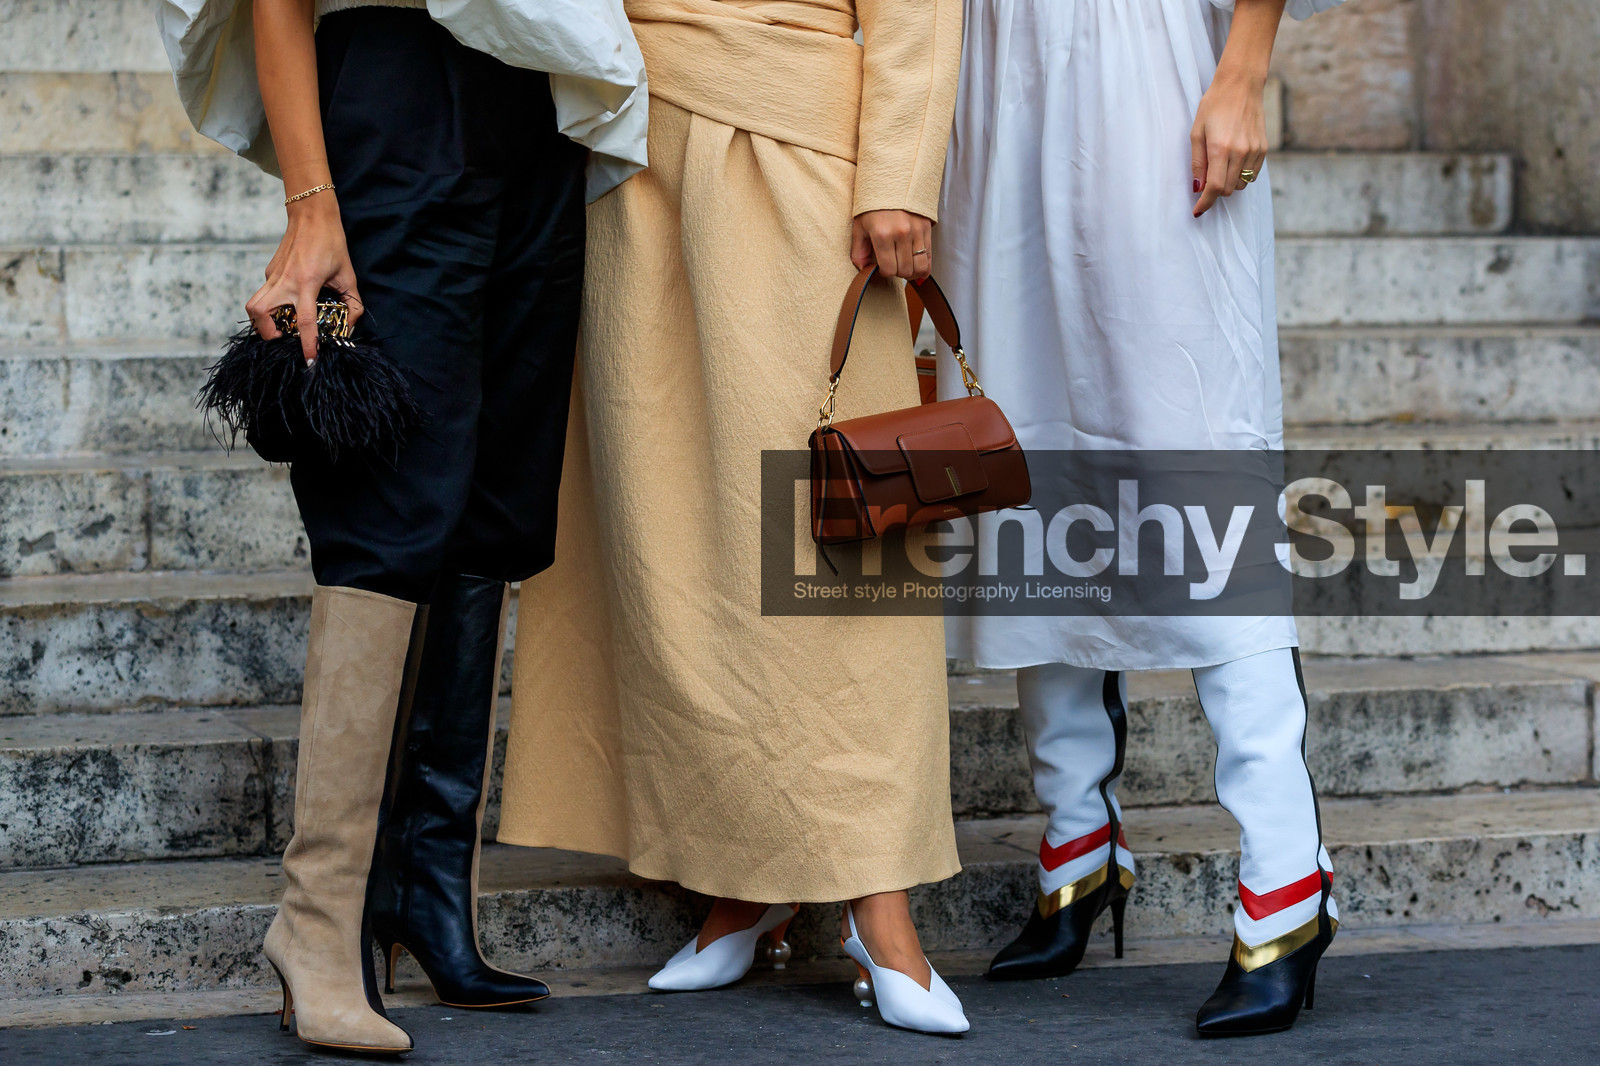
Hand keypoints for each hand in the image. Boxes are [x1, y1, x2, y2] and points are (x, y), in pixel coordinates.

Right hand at [246, 191, 362, 364]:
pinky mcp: (269, 271)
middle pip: (259, 313)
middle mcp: (284, 280)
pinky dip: (270, 307)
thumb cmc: (332, 243)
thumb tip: (348, 328)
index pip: (304, 321)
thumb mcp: (348, 275)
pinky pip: (263, 295)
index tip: (309, 361)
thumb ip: (352, 304)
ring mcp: (272, 275)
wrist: (311, 215)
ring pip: (253, 306)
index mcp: (306, 282)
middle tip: (284, 339)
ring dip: (262, 322)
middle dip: (267, 334)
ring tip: (280, 328)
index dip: (307, 344)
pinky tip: (287, 306)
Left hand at [851, 210, 932, 279]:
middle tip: (892, 265)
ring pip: (920, 267)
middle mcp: (902, 233)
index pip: (889, 269)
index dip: (884, 272)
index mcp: (882, 234)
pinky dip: (923, 267)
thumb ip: (858, 251)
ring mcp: (916, 231)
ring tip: (904, 266)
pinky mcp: (926, 229)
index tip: (881, 266)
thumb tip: (863, 270)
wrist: (892, 182)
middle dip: (897, 273)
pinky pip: (929, 257)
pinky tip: (915, 266)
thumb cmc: (873, 206)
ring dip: (911, 272)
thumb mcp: (860, 227)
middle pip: (905, 270)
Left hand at [1190, 68, 1268, 217]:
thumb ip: (1198, 163)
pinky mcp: (1264, 148)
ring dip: (1229, 184)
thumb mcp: (1196, 132)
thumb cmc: (1214, 105)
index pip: (1214, 188)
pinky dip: (1241, 176)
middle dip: (1215, 191)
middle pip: (1228, 190)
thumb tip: (1198, 188)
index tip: (1198, 210)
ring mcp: (1255, 151)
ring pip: (1241, 185)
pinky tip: (1233, 162)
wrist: (1241, 85)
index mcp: (1221, 148)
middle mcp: (1241, 152)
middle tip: (1206, 180)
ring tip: (1220, 167)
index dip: (1205, 203)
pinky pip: (1252, 175)